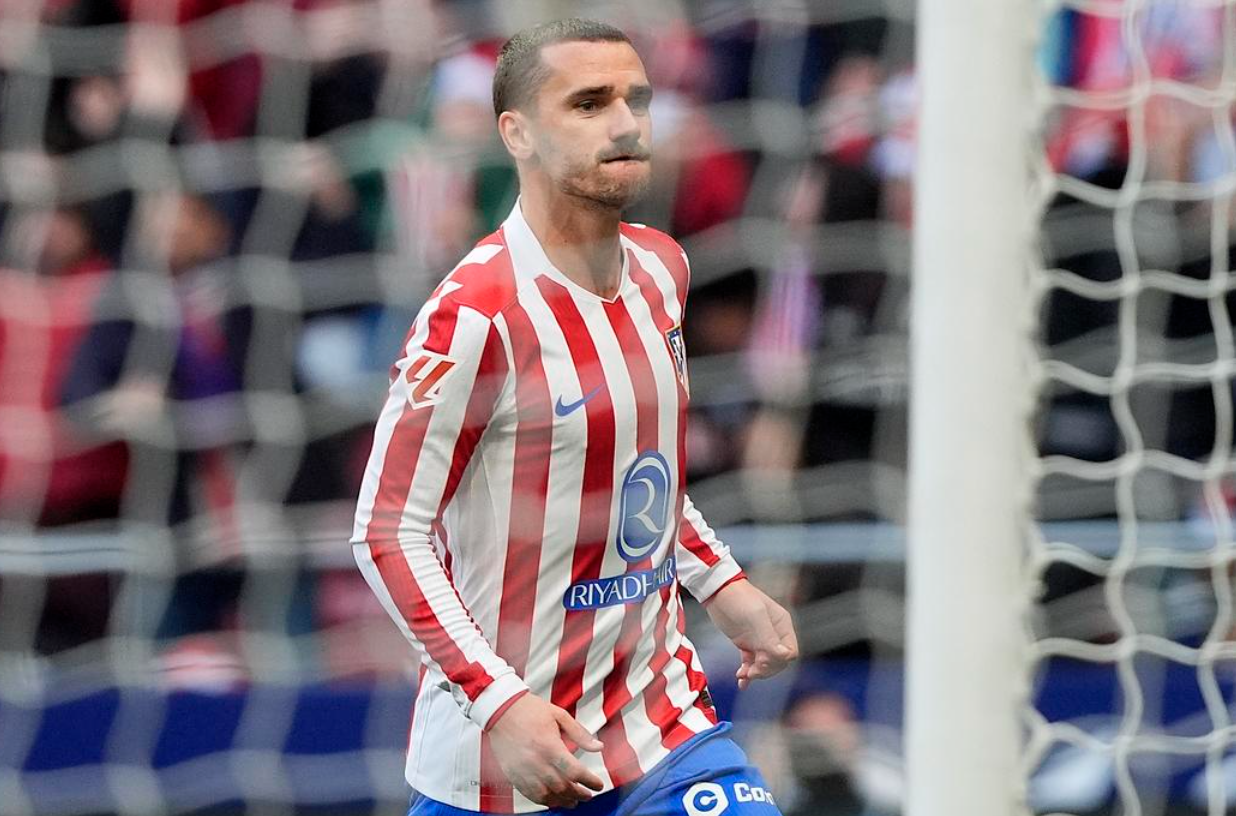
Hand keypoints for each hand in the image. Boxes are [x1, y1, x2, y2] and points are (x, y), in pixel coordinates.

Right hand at [487, 693, 604, 807]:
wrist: (500, 710)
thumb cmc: (528, 710)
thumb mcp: (559, 715)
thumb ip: (580, 734)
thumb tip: (598, 747)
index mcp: (550, 746)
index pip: (575, 772)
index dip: (590, 782)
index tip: (598, 785)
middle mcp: (537, 762)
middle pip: (563, 787)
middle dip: (579, 794)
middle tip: (587, 796)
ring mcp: (524, 771)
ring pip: (547, 795)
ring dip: (562, 801)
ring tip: (572, 801)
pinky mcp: (513, 775)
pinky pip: (529, 794)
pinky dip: (543, 800)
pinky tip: (552, 799)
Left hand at [704, 579, 798, 689]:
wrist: (716, 592)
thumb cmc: (738, 599)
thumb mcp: (755, 618)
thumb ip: (769, 638)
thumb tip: (785, 656)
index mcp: (782, 625)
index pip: (789, 652)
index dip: (778, 661)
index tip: (761, 662)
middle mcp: (774, 634)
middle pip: (778, 661)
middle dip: (765, 669)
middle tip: (749, 672)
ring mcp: (759, 639)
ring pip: (764, 664)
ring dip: (755, 673)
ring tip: (742, 675)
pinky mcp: (746, 643)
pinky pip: (751, 662)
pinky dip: (747, 672)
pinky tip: (741, 681)